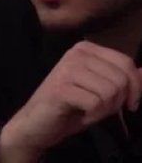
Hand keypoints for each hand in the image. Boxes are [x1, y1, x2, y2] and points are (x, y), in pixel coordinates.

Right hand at [0, 41, 141, 160]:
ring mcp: (67, 69)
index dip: (135, 88)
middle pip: (121, 78)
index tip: (128, 104)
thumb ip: (122, 79)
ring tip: (88, 110)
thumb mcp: (101, 90)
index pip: (126, 62)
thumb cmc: (71, 106)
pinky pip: (96, 103)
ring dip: (104, 109)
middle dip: (117, 101)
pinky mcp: (61, 88)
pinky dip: (93, 116)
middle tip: (100, 108)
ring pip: (110, 91)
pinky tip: (80, 114)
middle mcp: (75, 53)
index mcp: (85, 49)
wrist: (38, 122)